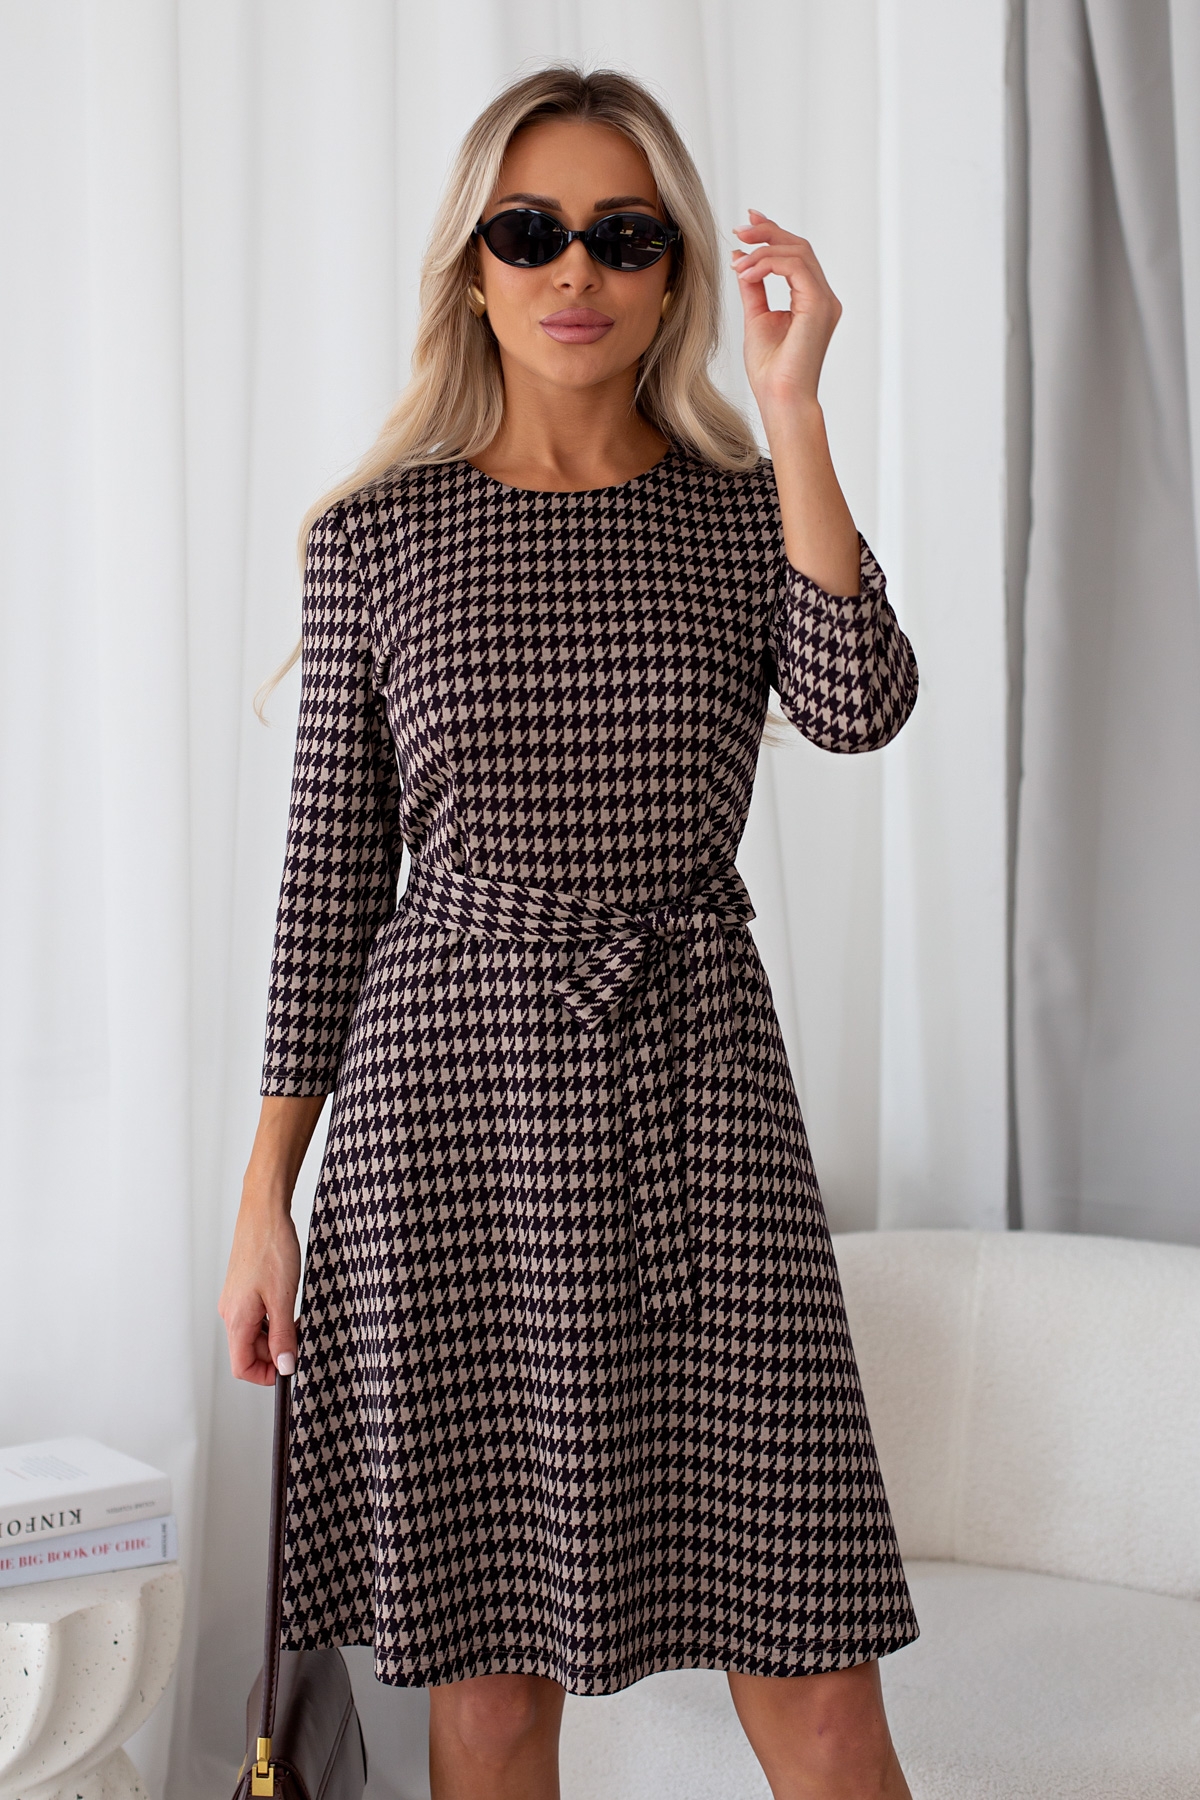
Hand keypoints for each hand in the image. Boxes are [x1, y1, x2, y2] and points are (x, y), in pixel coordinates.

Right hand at [219, 1200, 300, 1384]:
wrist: (264, 1212)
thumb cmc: (272, 1249)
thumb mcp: (283, 1298)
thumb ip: (283, 1336)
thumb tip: (285, 1367)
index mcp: (237, 1319)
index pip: (241, 1367)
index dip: (266, 1375)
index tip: (290, 1369)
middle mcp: (230, 1313)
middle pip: (249, 1352)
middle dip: (276, 1353)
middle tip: (303, 1340)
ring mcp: (235, 1300)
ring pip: (253, 1334)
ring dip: (276, 1336)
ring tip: (299, 1321)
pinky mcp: (242, 1289)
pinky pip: (255, 1316)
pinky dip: (273, 1319)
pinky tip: (289, 1305)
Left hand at [731, 211, 841, 425]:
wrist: (781, 400)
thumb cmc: (770, 372)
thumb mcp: (756, 319)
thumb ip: (753, 287)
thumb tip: (742, 257)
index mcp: (812, 300)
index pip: (796, 255)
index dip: (773, 234)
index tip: (747, 224)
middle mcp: (823, 298)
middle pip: (799, 247)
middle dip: (768, 232)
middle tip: (740, 229)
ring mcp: (825, 301)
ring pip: (798, 253)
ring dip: (763, 250)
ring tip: (738, 262)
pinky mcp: (819, 306)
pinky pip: (795, 267)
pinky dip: (767, 264)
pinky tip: (747, 273)